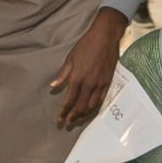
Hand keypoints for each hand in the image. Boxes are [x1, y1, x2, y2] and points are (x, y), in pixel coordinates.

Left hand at [50, 7, 127, 130]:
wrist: (105, 37)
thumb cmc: (86, 45)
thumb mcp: (70, 58)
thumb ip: (63, 74)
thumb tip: (53, 86)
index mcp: (77, 78)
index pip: (69, 100)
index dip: (64, 112)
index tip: (59, 119)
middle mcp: (88, 84)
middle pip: (79, 107)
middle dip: (72, 118)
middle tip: (66, 125)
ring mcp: (99, 84)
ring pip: (91, 106)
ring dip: (83, 116)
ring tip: (76, 121)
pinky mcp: (108, 82)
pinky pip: (101, 100)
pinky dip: (94, 108)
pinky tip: (90, 111)